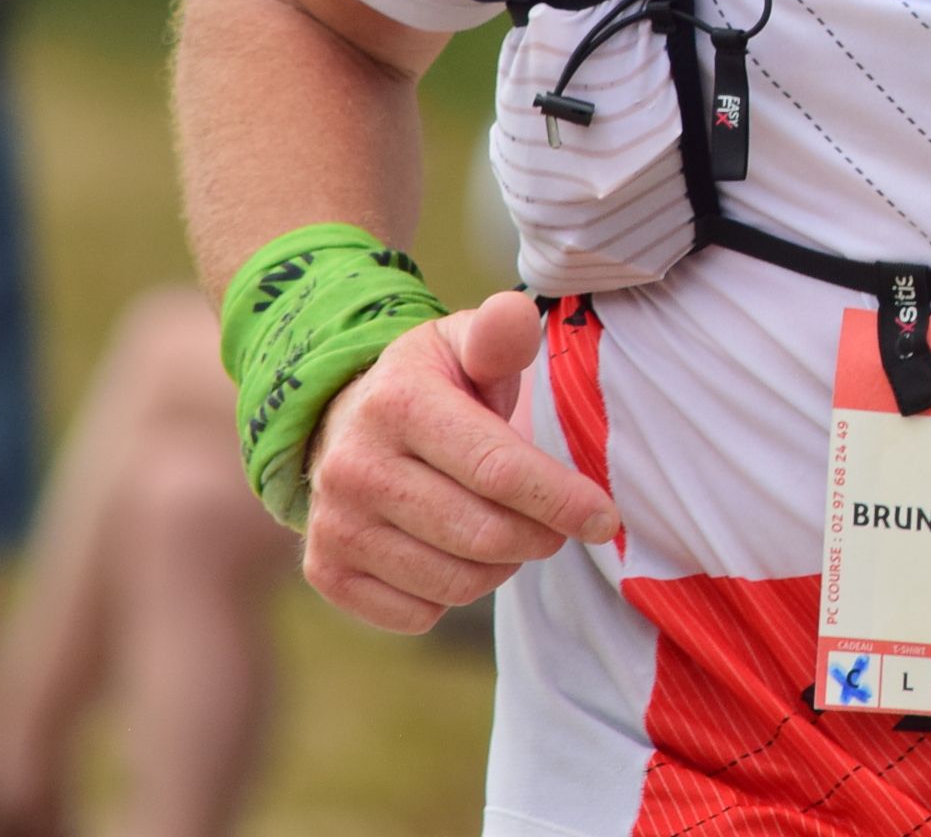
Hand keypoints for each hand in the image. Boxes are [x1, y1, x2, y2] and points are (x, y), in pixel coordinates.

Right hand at [300, 289, 619, 632]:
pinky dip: (453, 596)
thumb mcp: (464, 345)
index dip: (562, 500)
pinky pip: (419, 615)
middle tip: (556, 525)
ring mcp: (335, 523)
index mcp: (399, 402)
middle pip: (483, 535)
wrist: (341, 421)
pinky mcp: (326, 571)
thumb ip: (501, 335)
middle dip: (540, 536)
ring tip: (505, 532)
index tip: (605, 519)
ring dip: (502, 566)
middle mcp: (356, 465)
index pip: (499, 469)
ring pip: (456, 583)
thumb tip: (517, 314)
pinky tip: (454, 554)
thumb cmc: (432, 385)